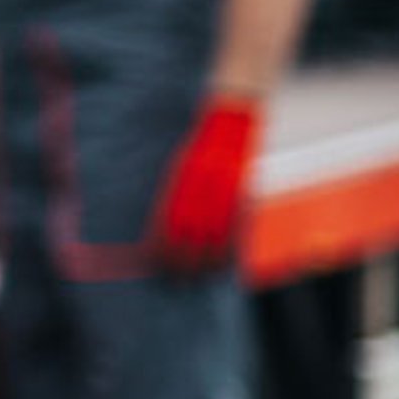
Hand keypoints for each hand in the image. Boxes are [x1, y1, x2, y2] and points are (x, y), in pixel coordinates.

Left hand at [151, 95, 261, 275]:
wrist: (232, 116)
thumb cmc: (201, 143)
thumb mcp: (181, 165)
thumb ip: (174, 195)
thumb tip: (163, 231)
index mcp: (181, 178)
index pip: (166, 221)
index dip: (159, 246)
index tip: (154, 265)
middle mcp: (202, 185)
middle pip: (188, 233)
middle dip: (180, 261)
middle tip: (174, 282)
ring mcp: (226, 188)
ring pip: (214, 235)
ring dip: (204, 262)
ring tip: (197, 280)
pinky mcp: (245, 191)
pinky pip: (238, 227)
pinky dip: (230, 250)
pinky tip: (223, 266)